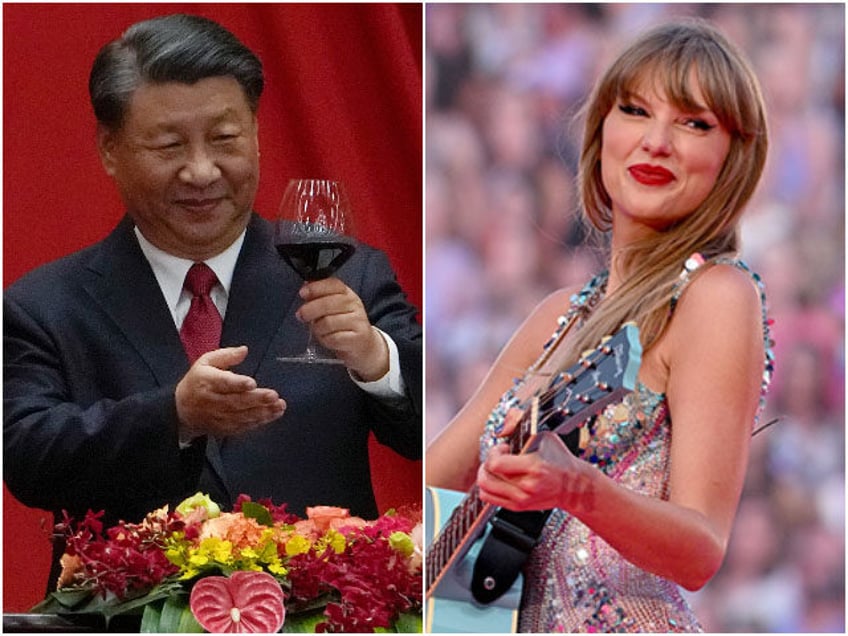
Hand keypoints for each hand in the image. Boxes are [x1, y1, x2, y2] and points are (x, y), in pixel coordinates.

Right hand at [176, 346, 285, 438]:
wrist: (181, 409)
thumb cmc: (198, 381)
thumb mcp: (206, 362)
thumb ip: (226, 355)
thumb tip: (244, 350)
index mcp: (207, 381)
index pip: (223, 383)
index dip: (237, 383)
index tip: (252, 383)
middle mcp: (212, 401)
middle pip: (236, 401)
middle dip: (257, 399)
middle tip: (274, 396)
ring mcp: (218, 416)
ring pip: (242, 416)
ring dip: (263, 412)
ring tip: (279, 406)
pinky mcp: (224, 428)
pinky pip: (243, 426)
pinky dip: (259, 422)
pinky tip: (273, 415)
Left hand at [296, 278, 388, 379]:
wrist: (364, 345)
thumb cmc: (343, 325)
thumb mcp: (333, 308)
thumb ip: (319, 297)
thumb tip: (306, 286)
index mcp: (347, 294)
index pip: (333, 284)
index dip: (316, 288)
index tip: (303, 293)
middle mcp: (354, 305)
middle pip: (327, 304)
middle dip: (310, 309)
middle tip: (301, 315)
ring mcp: (357, 321)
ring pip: (328, 322)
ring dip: (317, 328)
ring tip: (318, 330)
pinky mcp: (357, 338)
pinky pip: (333, 338)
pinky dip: (325, 340)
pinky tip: (327, 339)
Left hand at [477, 430, 594, 513]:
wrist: (573, 486)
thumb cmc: (560, 460)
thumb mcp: (545, 435)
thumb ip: (522, 422)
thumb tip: (506, 420)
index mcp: (533, 467)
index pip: (496, 464)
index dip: (494, 452)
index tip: (503, 448)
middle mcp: (526, 486)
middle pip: (486, 478)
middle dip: (487, 464)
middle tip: (497, 458)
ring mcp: (521, 499)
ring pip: (484, 490)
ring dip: (485, 476)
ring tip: (497, 469)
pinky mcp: (518, 507)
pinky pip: (490, 499)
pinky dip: (488, 487)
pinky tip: (499, 479)